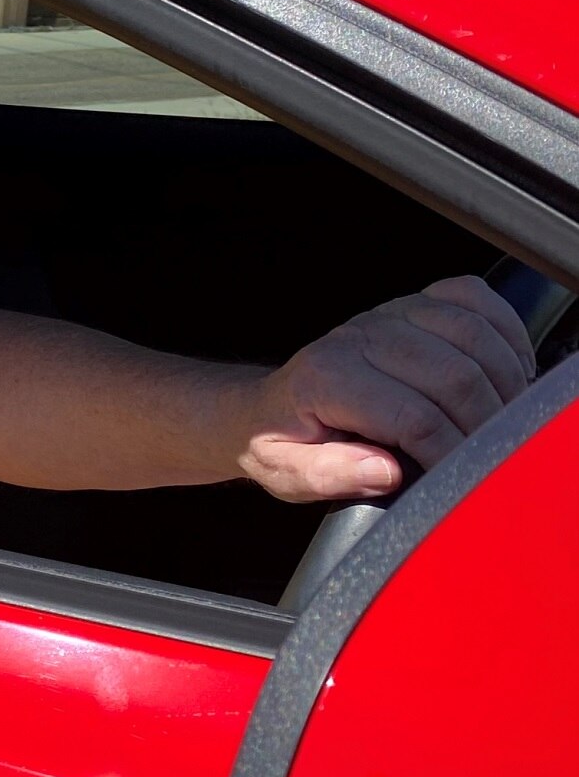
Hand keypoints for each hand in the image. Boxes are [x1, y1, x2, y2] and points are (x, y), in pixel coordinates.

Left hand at [240, 276, 536, 502]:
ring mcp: (389, 314)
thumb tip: (388, 472)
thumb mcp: (286, 472)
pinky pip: (473, 297)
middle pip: (455, 376)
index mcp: (327, 380)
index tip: (463, 479)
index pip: (415, 418)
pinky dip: (504, 331)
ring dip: (504, 382)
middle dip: (486, 424)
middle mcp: (360, 338)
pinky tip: (509, 369)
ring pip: (474, 336)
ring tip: (502, 421)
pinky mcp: (412, 303)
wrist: (266, 406)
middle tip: (491, 456)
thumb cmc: (282, 442)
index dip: (451, 454)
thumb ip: (330, 474)